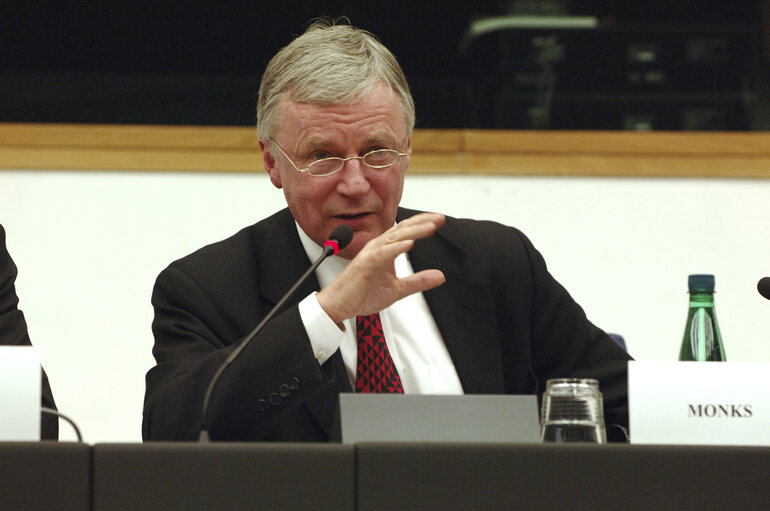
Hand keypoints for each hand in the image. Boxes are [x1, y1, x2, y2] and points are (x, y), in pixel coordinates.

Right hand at [316, 212, 445, 323]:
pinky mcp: (364, 264)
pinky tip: (408, 244)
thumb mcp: (398, 289)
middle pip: (402, 230)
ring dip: (413, 231)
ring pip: (394, 238)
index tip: (439, 220)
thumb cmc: (361, 294)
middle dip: (422, 222)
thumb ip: (418, 281)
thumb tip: (440, 276)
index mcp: (385, 250)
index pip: (406, 231)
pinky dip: (395, 248)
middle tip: (439, 219)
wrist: (340, 305)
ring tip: (429, 227)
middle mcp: (378, 247)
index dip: (422, 223)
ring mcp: (371, 254)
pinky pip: (382, 253)